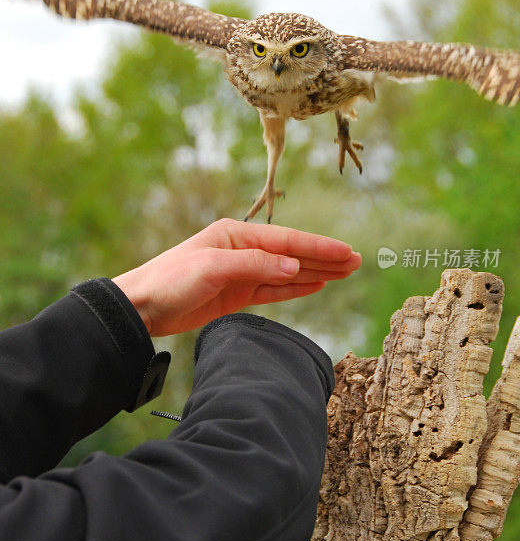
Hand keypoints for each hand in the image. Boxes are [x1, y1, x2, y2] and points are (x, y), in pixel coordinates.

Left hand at [113, 218, 360, 336]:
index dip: (318, 246)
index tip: (346, 251)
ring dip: (316, 272)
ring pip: (286, 272)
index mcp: (235, 234)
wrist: (141, 306)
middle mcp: (242, 250)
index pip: (286, 241)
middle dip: (324, 257)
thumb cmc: (170, 279)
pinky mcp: (236, 294)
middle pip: (292, 254)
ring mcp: (241, 273)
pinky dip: (295, 288)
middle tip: (356, 261)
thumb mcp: (213, 268)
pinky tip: (316, 285)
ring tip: (345, 273)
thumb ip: (255, 265)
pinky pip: (273, 291)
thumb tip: (294, 266)